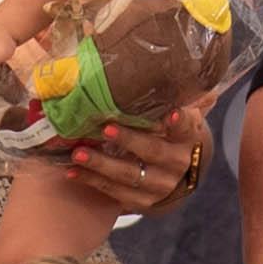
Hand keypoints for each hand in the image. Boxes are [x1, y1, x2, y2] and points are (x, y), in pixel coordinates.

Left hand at [59, 106, 207, 215]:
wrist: (178, 177)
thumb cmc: (170, 136)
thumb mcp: (176, 118)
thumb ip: (170, 99)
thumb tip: (172, 61)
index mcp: (189, 137)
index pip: (187, 127)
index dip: (180, 122)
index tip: (171, 115)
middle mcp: (179, 164)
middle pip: (153, 151)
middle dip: (128, 140)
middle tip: (105, 129)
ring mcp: (161, 186)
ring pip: (129, 175)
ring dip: (101, 164)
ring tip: (77, 153)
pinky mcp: (144, 202)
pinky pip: (115, 192)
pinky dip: (92, 181)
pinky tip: (73, 171)